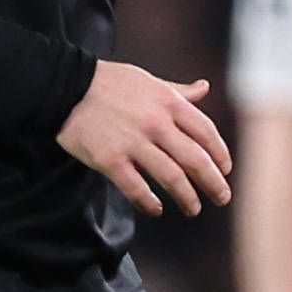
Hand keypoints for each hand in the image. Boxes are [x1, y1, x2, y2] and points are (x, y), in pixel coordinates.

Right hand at [59, 63, 232, 215]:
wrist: (65, 87)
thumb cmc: (110, 83)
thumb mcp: (149, 81)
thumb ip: (178, 92)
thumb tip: (204, 88)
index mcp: (168, 102)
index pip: (206, 133)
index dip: (220, 154)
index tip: (225, 169)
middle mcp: (156, 123)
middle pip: (195, 160)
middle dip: (213, 183)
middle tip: (221, 197)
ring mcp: (132, 143)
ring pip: (171, 178)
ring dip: (187, 198)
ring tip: (194, 208)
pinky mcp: (109, 160)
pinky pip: (136, 188)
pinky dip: (149, 203)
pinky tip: (157, 210)